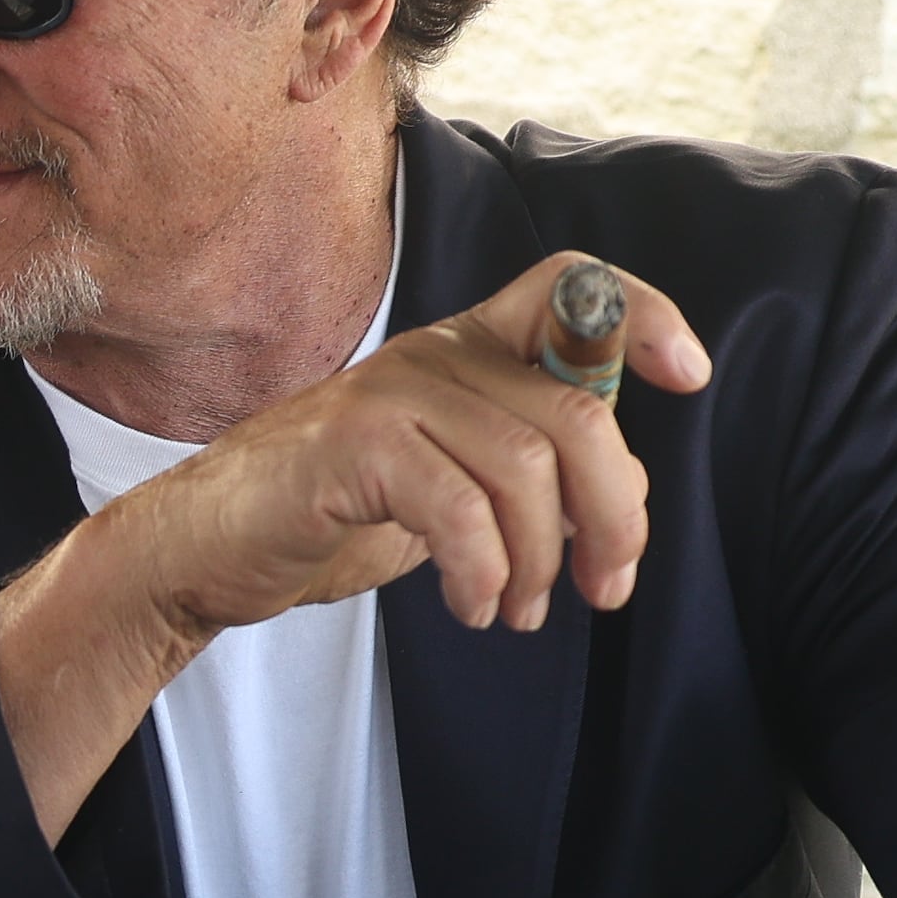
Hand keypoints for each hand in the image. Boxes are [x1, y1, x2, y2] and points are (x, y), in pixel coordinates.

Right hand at [0, 254, 711, 837]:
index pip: (571, 287)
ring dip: (543, 560)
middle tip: (604, 587)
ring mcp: (388, 394)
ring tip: (518, 610)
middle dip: (614, 512)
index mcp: (464, 350)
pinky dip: (482, 572)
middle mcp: (433, 355)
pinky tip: (472, 606)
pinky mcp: (349, 447)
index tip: (689, 376)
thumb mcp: (451, 484)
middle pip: (574, 412)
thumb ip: (529, 473)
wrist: (207, 546)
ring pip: (525, 467)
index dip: (644, 317)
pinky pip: (456, 508)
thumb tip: (626, 501)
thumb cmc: (332, 516)